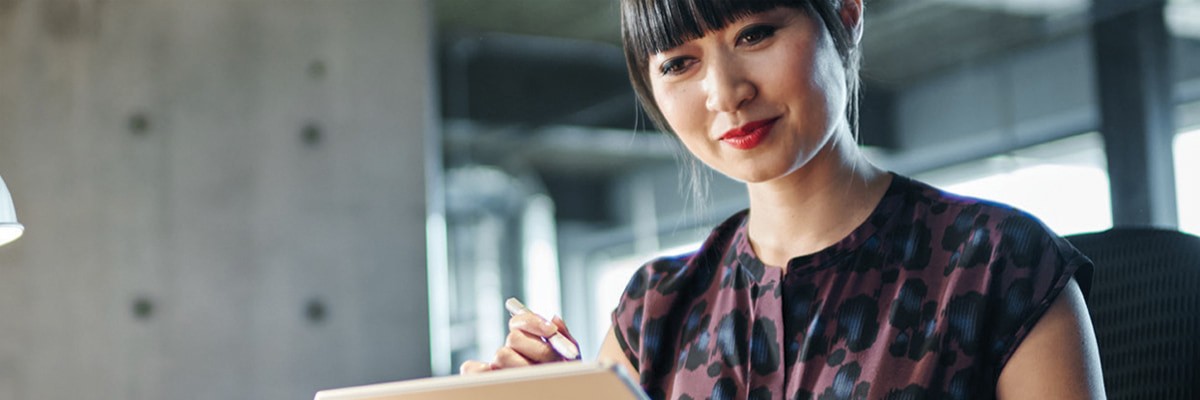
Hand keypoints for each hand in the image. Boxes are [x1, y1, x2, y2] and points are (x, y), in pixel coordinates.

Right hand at [459, 314, 578, 373]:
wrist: (565, 392)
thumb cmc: (565, 377)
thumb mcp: (570, 358)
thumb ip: (564, 338)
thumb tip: (554, 319)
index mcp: (528, 342)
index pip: (520, 322)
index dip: (534, 322)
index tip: (551, 331)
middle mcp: (511, 353)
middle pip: (514, 338)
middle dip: (538, 349)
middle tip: (555, 360)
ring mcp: (498, 368)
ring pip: (501, 355)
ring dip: (524, 364)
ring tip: (543, 375)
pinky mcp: (486, 381)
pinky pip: (471, 369)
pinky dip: (480, 369)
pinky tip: (506, 377)